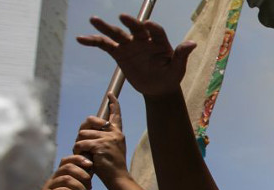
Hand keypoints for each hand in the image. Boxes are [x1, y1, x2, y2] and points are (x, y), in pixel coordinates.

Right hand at [22, 156, 94, 189]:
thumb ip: (84, 189)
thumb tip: (92, 173)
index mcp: (61, 179)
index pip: (68, 161)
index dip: (79, 159)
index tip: (91, 165)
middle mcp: (54, 181)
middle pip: (67, 166)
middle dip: (83, 174)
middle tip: (89, 187)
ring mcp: (49, 189)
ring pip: (65, 178)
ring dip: (80, 187)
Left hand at [74, 93, 127, 183]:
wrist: (118, 178)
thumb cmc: (111, 166)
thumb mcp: (110, 149)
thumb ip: (102, 138)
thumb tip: (86, 131)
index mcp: (118, 133)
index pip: (116, 115)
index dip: (114, 104)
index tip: (111, 95)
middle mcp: (114, 133)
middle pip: (90, 121)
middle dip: (82, 131)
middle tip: (82, 143)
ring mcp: (108, 139)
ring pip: (82, 133)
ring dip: (78, 144)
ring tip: (83, 153)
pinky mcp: (100, 146)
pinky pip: (81, 143)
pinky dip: (78, 150)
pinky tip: (83, 157)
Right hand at [76, 15, 195, 96]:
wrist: (158, 88)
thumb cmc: (170, 77)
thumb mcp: (178, 68)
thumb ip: (181, 55)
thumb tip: (192, 43)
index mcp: (159, 42)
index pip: (156, 31)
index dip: (152, 27)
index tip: (148, 25)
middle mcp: (143, 40)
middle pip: (135, 29)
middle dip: (129, 23)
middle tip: (122, 17)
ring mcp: (130, 45)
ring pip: (117, 34)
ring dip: (105, 27)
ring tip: (93, 19)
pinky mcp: (119, 53)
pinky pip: (105, 45)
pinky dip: (93, 42)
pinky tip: (81, 39)